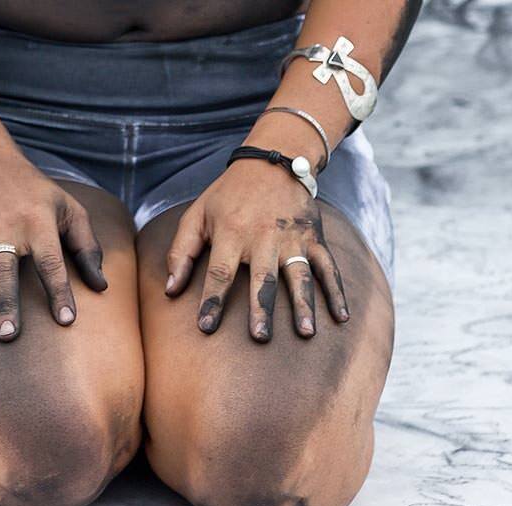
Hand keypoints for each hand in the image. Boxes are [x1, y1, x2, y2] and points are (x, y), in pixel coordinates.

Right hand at [0, 155, 106, 342]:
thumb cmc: (39, 196)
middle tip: (9, 336)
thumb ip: (87, 248)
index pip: (50, 262)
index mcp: (37, 224)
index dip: (59, 291)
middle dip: (5, 304)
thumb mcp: (71, 210)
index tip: (66, 321)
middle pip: (3, 271)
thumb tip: (102, 286)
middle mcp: (3, 231)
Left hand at [164, 158, 348, 341]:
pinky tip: (341, 317)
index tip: (206, 328)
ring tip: (306, 333)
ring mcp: (292, 238)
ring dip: (304, 304)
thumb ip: (180, 252)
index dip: (211, 301)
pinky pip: (328, 267)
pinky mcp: (313, 237)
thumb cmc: (227, 196)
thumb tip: (170, 290)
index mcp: (231, 233)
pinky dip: (337, 291)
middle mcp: (262, 237)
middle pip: (262, 277)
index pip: (219, 272)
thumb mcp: (196, 216)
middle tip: (260, 338)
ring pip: (299, 275)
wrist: (272, 160)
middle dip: (261, 308)